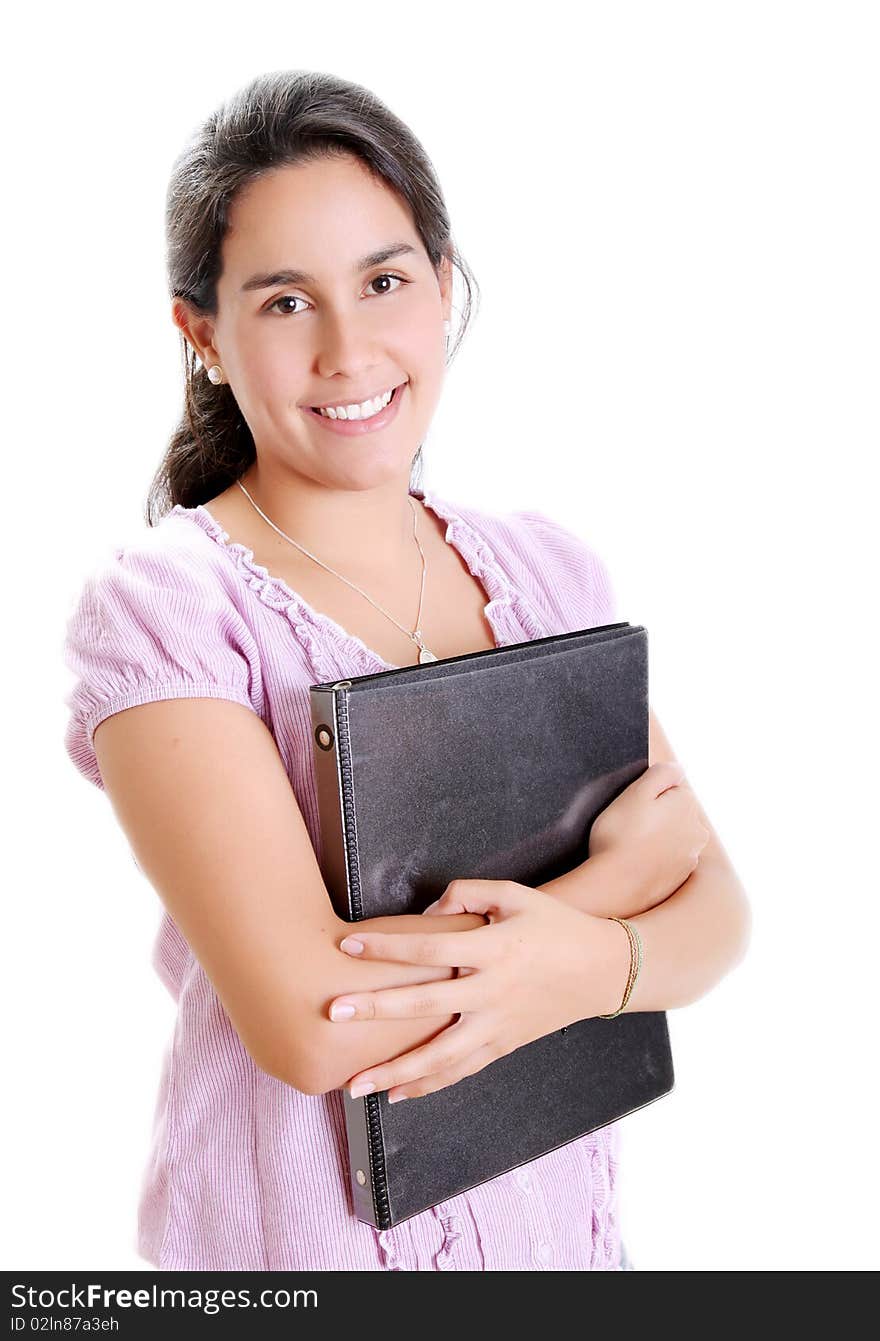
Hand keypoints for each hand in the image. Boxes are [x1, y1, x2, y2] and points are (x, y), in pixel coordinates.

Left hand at [329, 879, 625, 1102]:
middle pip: (425, 1006)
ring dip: (395, 1071)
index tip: (348, 945)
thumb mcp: (515, 895)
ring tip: (355, 1084)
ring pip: (440, 1058)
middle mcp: (493, 993)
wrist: (604, 971)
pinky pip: (461, 1071)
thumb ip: (467, 894)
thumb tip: (426, 913)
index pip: (429, 950)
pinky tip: (396, 1094)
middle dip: (376, 1010)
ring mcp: (498, 1026)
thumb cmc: (556, 926)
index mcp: (494, 950)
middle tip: (334, 1012)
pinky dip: (427, 1085)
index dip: (386, 948)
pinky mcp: (504, 1046)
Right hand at [589, 761, 709, 911]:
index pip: (670, 788)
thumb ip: (661, 773)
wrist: (615, 886)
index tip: (631, 808)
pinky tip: (636, 863)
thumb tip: (678, 770)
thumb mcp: (636, 792)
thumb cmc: (620, 836)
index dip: (647, 795)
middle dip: (656, 816)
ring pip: (671, 837)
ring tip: (630, 847)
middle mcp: (697, 831)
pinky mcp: (680, 878)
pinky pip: (667, 860)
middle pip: (673, 813)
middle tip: (628, 827)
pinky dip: (655, 859)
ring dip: (656, 838)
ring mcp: (690, 857)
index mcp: (687, 805)